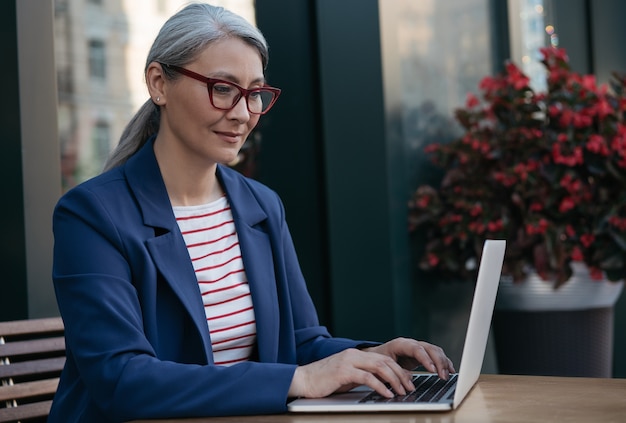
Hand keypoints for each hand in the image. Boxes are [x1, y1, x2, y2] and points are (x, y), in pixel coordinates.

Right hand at [288, 348, 415, 398]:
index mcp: (356, 354)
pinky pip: (367, 377)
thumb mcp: (347, 376)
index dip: (398, 370)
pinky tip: (386, 394)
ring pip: (379, 367)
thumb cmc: (324, 381)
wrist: (303, 380)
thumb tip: (382, 384)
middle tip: (409, 387)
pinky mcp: (343, 372)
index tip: (408, 381)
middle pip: (385, 361)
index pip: (383, 358)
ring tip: (401, 391)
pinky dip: (380, 386)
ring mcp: (348, 362)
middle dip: (400, 375)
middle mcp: (354, 355)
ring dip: (394, 380)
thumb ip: (363, 376)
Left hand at [362, 337, 455, 380]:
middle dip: (438, 362)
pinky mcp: (422, 354)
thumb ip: (396, 371)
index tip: (432, 370)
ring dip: (443, 362)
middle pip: (429, 348)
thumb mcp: (384, 366)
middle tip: (443, 376)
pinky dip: (444, 362)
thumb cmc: (378, 360)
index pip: (416, 349)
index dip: (425, 359)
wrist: (376, 356)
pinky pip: (436, 355)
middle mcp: (411, 343)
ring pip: (435, 351)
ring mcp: (417, 347)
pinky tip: (450, 370)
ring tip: (446, 376)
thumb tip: (409, 379)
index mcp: (400, 344)